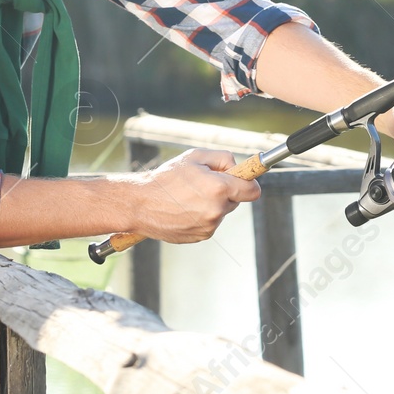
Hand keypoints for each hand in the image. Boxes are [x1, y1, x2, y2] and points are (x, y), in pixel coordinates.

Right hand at [131, 149, 259, 243]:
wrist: (140, 204)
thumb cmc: (166, 177)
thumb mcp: (195, 156)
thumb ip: (223, 158)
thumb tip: (237, 168)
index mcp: (219, 188)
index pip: (252, 190)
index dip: (249, 182)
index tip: (244, 179)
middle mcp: (217, 210)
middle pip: (236, 200)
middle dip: (226, 191)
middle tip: (203, 183)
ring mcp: (209, 226)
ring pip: (221, 211)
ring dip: (212, 204)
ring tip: (188, 197)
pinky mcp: (201, 236)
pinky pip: (210, 223)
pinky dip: (202, 216)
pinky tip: (184, 209)